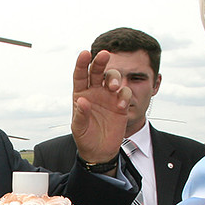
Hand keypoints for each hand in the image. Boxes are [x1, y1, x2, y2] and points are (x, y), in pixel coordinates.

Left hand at [71, 49, 131, 163]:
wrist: (100, 152)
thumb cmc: (85, 139)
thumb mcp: (79, 129)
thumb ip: (81, 115)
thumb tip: (82, 100)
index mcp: (81, 94)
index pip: (80, 75)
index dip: (81, 63)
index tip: (84, 53)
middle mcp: (95, 92)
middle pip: (98, 71)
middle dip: (100, 62)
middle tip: (104, 55)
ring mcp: (108, 97)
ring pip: (113, 78)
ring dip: (114, 78)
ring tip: (114, 87)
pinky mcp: (120, 105)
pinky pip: (124, 94)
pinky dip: (124, 96)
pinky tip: (121, 105)